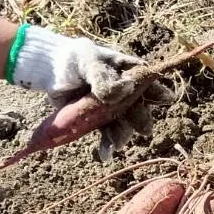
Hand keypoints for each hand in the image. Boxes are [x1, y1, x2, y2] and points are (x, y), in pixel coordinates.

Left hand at [11, 25, 172, 158]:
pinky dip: (107, 145)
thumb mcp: (89, 61)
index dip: (157, 92)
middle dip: (141, 119)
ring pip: (125, 124)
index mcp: (128, 72)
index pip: (148, 82)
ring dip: (123, 135)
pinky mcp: (98, 120)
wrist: (51, 72)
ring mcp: (112, 108)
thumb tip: (126, 91)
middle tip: (143, 128)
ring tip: (117, 143)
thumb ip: (105, 77)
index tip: (162, 99)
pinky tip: (105, 154)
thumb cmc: (74, 59)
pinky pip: (107, 134)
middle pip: (140, 108)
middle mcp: (125, 92)